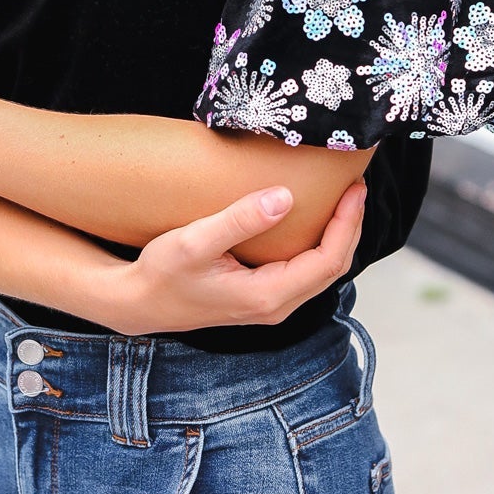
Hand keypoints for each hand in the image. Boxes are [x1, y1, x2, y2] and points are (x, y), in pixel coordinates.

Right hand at [106, 180, 366, 335]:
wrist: (139, 303)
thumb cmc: (162, 274)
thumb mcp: (195, 241)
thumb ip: (240, 220)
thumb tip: (285, 197)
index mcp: (267, 295)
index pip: (327, 260)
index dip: (347, 224)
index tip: (353, 189)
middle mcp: (275, 306)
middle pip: (332, 268)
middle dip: (349, 227)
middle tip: (354, 187)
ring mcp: (269, 305)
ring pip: (320, 272)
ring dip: (337, 236)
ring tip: (342, 199)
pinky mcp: (261, 298)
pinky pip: (304, 272)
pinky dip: (318, 245)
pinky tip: (314, 221)